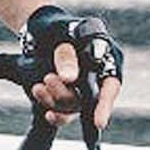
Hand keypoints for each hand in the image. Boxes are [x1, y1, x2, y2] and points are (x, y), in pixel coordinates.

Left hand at [23, 6, 123, 129]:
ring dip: (55, 100)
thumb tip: (69, 79)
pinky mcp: (70, 96)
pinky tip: (46, 110)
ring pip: (75, 107)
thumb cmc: (54, 27)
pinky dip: (55, 114)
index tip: (98, 122)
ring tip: (38, 86)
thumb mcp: (59, 35)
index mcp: (107, 56)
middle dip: (66, 94)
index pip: (111, 85)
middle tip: (47, 78)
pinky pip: (66, 114)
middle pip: (91, 100)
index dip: (105, 104)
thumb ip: (65, 56)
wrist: (38, 30)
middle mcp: (100, 75)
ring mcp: (85, 88)